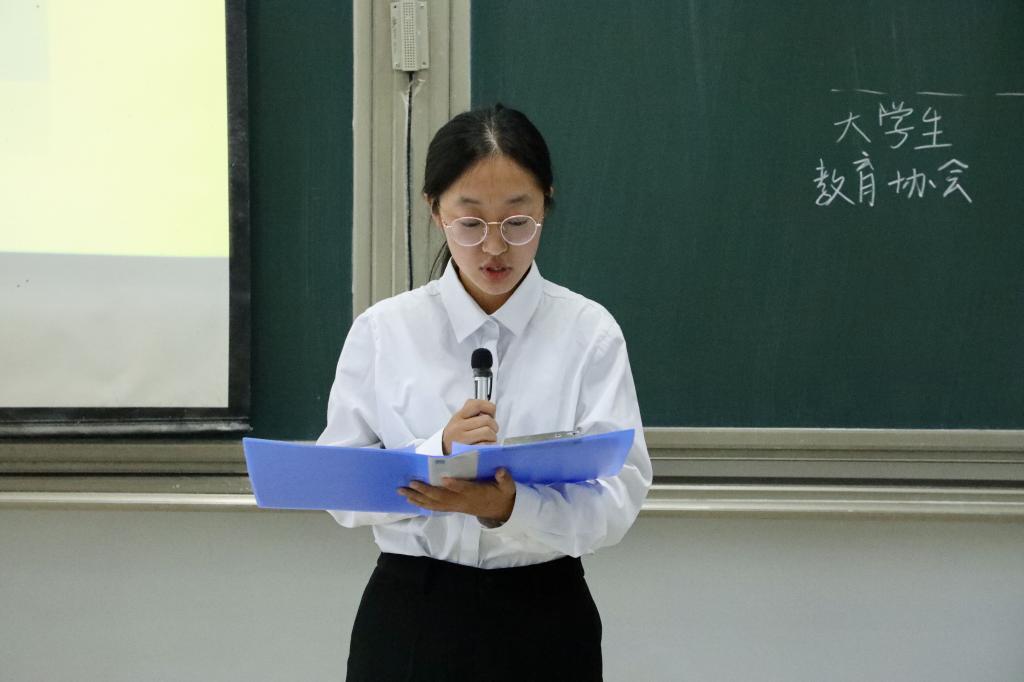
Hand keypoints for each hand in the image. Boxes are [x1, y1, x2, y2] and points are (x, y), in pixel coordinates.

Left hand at [398, 468, 515, 522]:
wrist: (500, 510)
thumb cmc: (501, 494)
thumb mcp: (507, 486)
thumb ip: (505, 479)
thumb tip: (502, 471)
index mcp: (476, 493)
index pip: (464, 489)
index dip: (454, 485)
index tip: (444, 478)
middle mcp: (462, 501)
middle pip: (442, 497)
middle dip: (425, 491)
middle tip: (411, 483)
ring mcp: (456, 506)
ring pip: (434, 503)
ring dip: (418, 498)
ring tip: (403, 492)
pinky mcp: (452, 508)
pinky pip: (434, 507)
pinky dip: (421, 504)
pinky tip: (410, 500)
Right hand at [442, 399, 497, 454]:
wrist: (442, 452)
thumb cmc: (455, 436)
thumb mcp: (458, 421)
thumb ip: (472, 415)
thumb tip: (491, 413)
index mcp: (458, 416)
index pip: (476, 405)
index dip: (489, 407)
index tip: (491, 414)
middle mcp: (459, 426)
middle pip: (487, 420)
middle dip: (494, 426)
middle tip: (492, 430)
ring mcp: (462, 439)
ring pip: (487, 432)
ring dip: (493, 437)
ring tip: (489, 439)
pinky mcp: (467, 451)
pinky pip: (485, 445)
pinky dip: (490, 446)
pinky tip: (486, 447)